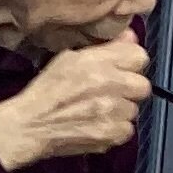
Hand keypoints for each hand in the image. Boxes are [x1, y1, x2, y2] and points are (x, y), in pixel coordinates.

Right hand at [0, 34, 152, 170]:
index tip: (120, 70)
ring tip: (99, 111)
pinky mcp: (111, 134)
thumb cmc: (45, 92)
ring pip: (133, 110)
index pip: (139, 56)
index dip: (130, 64)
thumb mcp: (69, 59)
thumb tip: (130, 37)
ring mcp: (112, 112)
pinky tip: (98, 126)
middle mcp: (109, 85)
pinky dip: (115, 130)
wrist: (30, 126)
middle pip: (142, 86)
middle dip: (128, 89)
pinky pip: (126, 130)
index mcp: (97, 62)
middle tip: (110, 93)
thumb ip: (105, 48)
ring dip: (120, 111)